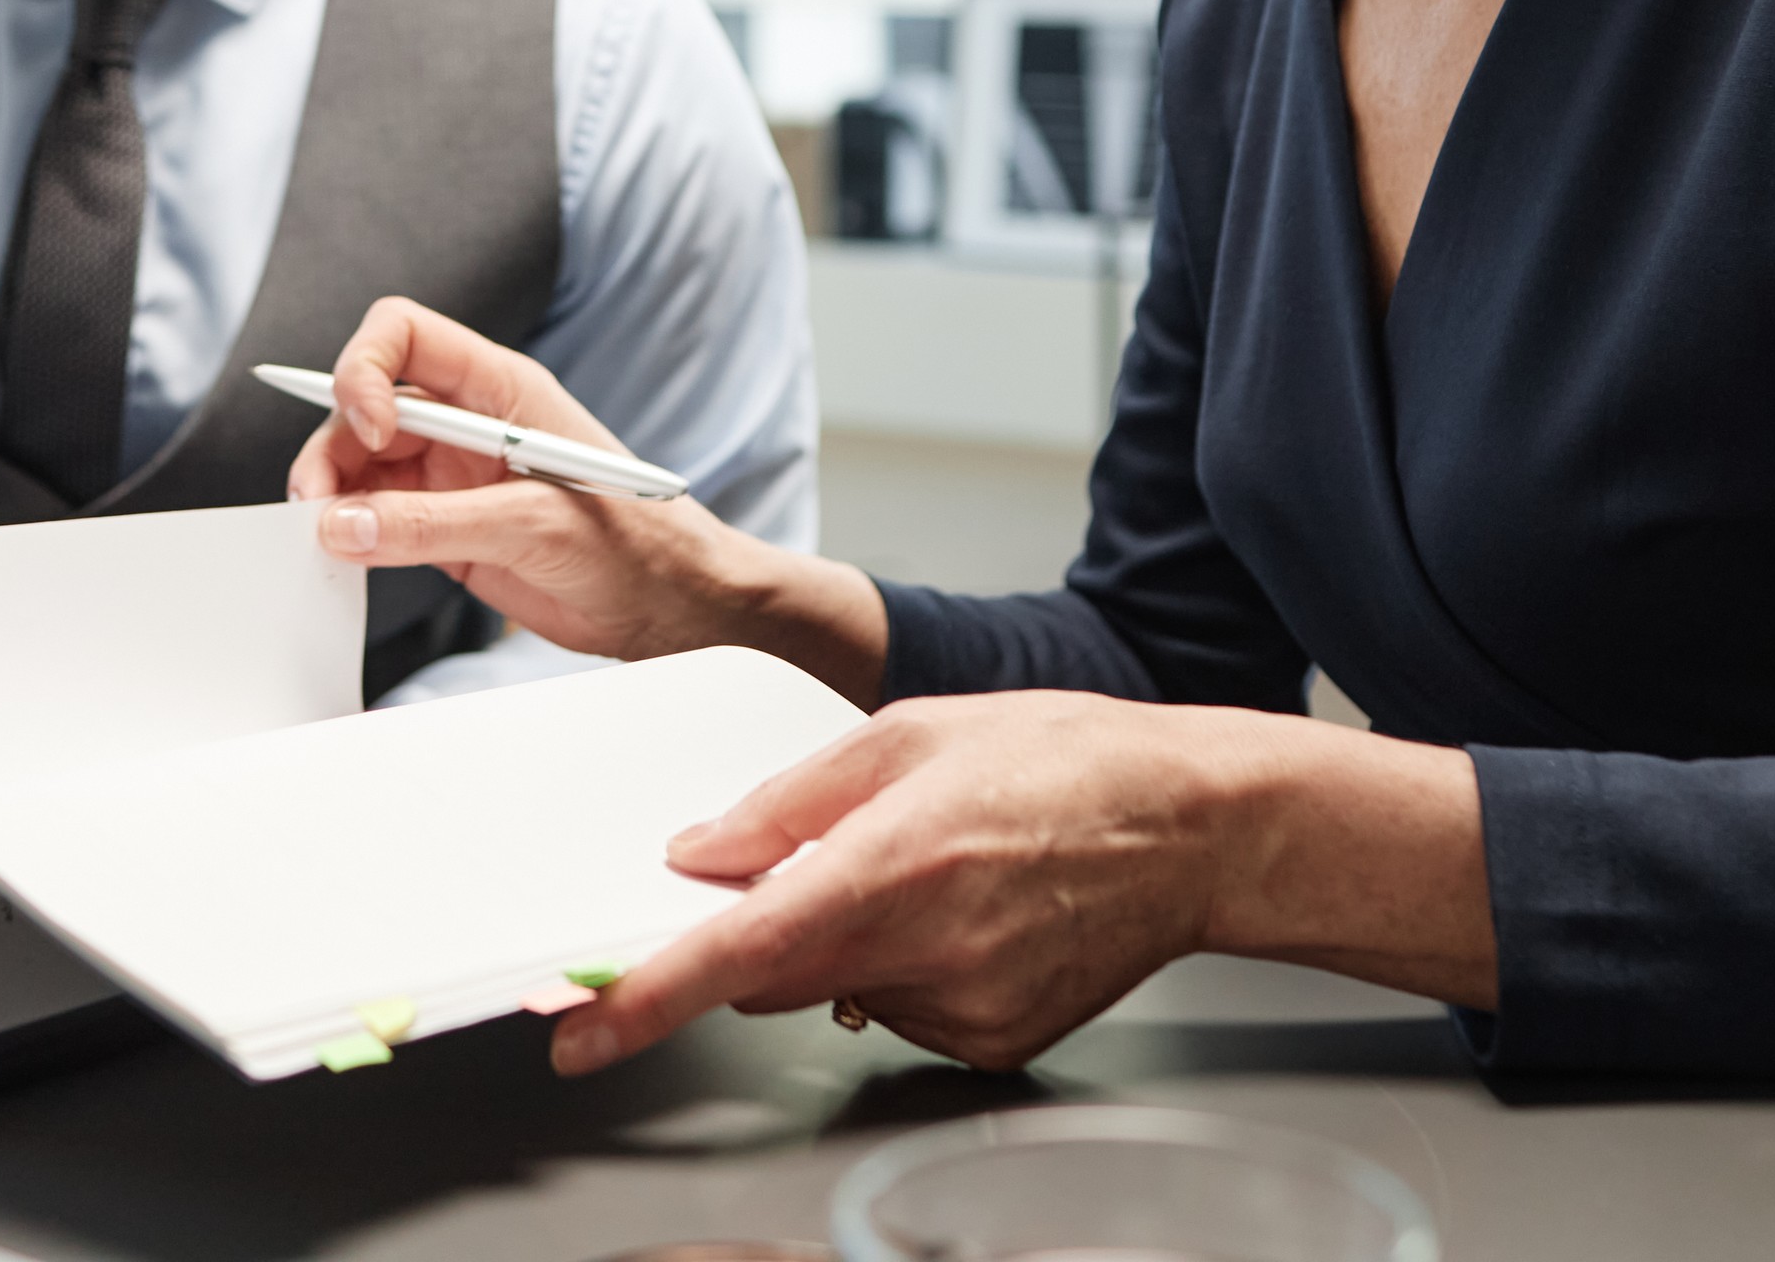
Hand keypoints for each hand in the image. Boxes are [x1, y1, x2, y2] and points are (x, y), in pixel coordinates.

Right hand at [286, 298, 887, 702]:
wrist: (671, 609)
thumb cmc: (634, 546)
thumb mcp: (532, 527)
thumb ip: (432, 526)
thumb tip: (338, 525)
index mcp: (500, 388)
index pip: (404, 336)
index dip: (365, 368)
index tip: (368, 429)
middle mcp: (466, 422)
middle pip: (365, 402)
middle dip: (333, 445)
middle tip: (315, 506)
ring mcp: (451, 475)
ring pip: (360, 463)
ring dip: (330, 493)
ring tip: (321, 540)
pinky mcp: (443, 528)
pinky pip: (373, 517)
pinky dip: (346, 534)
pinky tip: (339, 560)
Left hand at [544, 692, 1494, 1076]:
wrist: (1194, 826)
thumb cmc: (1066, 762)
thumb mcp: (908, 732)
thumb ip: (789, 800)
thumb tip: (700, 851)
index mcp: (893, 867)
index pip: (738, 952)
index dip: (647, 999)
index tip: (580, 1030)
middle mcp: (926, 953)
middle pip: (774, 975)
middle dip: (755, 931)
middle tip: (815, 863)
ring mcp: (964, 1011)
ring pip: (838, 991)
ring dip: (841, 939)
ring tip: (930, 866)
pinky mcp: (994, 1041)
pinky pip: (898, 1010)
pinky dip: (899, 964)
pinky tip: (963, 909)